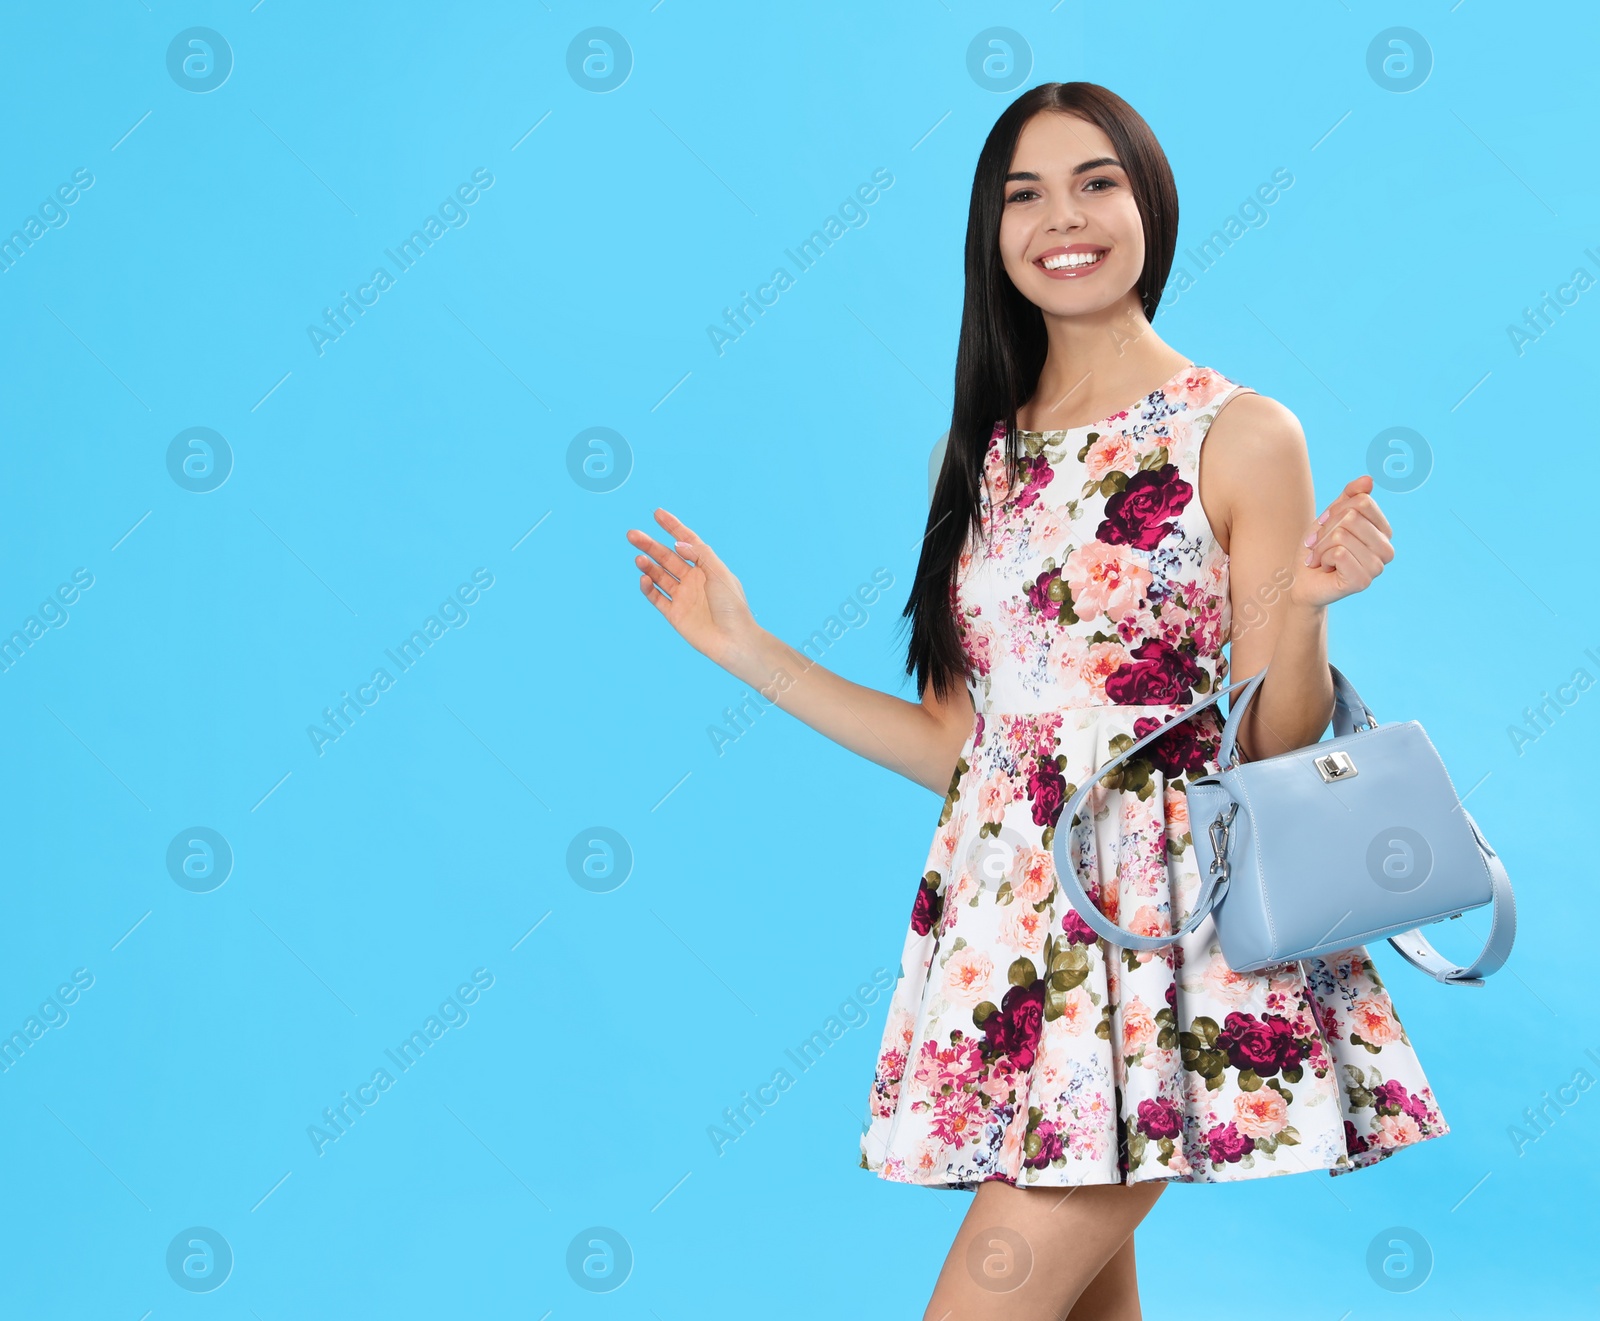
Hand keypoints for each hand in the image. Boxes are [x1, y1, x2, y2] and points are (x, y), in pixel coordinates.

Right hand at [626, 508, 759, 664]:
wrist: (734, 640)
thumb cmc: (732, 605)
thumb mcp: (720, 573)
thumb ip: (700, 554)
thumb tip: (677, 544)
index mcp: (706, 567)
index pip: (686, 541)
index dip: (672, 527)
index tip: (657, 513)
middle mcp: (692, 580)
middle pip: (667, 556)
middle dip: (650, 545)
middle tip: (632, 535)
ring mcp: (682, 597)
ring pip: (659, 576)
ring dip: (648, 565)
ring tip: (638, 558)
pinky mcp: (674, 614)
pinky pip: (656, 598)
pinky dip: (648, 588)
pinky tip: (644, 579)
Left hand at [1289, 474, 1393, 608]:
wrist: (1300, 582)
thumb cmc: (1317, 550)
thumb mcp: (1330, 518)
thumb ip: (1349, 498)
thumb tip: (1368, 479)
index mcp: (1383, 532)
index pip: (1362, 501)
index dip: (1335, 512)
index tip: (1325, 528)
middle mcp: (1386, 550)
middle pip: (1352, 517)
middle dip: (1326, 530)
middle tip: (1320, 546)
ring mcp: (1377, 567)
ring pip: (1342, 535)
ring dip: (1321, 547)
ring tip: (1321, 559)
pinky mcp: (1362, 581)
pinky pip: (1339, 553)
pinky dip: (1323, 558)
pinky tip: (1325, 569)